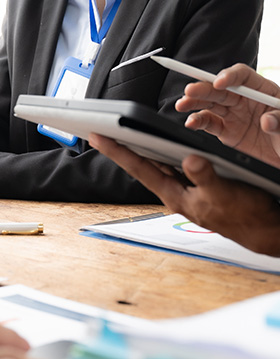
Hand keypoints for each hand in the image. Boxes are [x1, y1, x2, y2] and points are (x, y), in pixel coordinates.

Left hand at [89, 134, 279, 255]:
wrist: (262, 229)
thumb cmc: (244, 215)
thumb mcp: (224, 193)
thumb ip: (205, 176)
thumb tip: (190, 160)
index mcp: (174, 194)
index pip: (138, 168)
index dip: (117, 151)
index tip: (97, 137)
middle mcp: (174, 191)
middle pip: (141, 165)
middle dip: (120, 147)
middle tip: (99, 130)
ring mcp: (184, 189)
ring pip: (156, 164)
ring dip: (139, 148)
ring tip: (118, 132)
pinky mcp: (195, 185)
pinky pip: (172, 165)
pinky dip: (163, 152)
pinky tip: (158, 143)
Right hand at [176, 63, 279, 167]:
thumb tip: (267, 120)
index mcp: (263, 91)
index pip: (243, 77)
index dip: (230, 77)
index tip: (219, 83)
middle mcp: (245, 100)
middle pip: (221, 89)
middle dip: (204, 88)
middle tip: (189, 91)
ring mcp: (234, 116)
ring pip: (210, 104)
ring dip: (194, 103)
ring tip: (181, 105)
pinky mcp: (226, 131)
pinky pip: (209, 124)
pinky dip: (197, 122)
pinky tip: (190, 123)